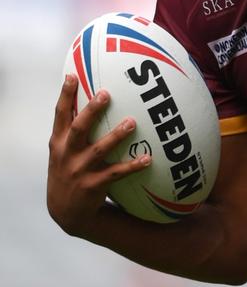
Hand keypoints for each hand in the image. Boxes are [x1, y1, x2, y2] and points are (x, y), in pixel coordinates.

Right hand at [47, 75, 150, 237]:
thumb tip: (92, 98)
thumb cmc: (69, 170)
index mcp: (58, 142)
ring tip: (131, 122)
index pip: (60, 114)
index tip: (72, 75)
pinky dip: (132, 166)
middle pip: (78, 128)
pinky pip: (116, 174)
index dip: (65, 95)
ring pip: (99, 150)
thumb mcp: (62, 150)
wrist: (65, 210)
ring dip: (116, 136)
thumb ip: (73, 128)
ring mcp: (79, 170)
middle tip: (106, 93)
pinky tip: (148, 159)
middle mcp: (66, 154)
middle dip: (92, 111)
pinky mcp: (93, 185)